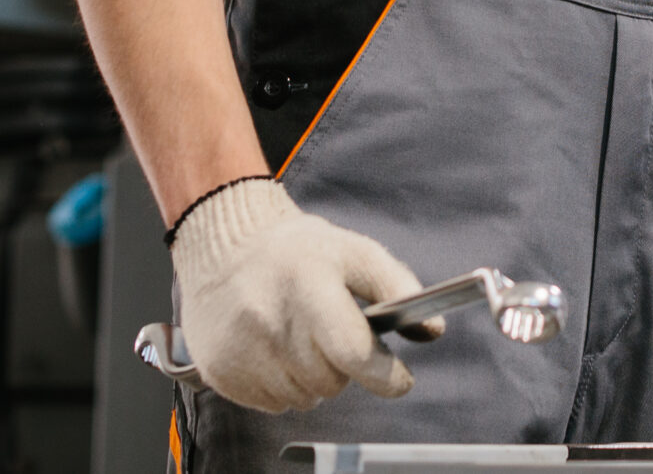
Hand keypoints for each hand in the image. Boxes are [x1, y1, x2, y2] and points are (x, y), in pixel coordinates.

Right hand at [170, 177, 419, 410]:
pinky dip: (280, 384)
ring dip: (310, 377)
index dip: (383, 374)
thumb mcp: (354, 252)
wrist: (223, 249)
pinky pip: (272, 403)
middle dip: (341, 365)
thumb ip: (397, 286)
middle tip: (329, 331)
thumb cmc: (298, 252)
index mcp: (308, 284)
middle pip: (330, 382)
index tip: (401, 380)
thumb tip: (434, 331)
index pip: (352, 350)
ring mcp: (241, 350)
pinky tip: (271, 347)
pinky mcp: (219, 372)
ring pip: (303, 398)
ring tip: (297, 335)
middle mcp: (270, 320)